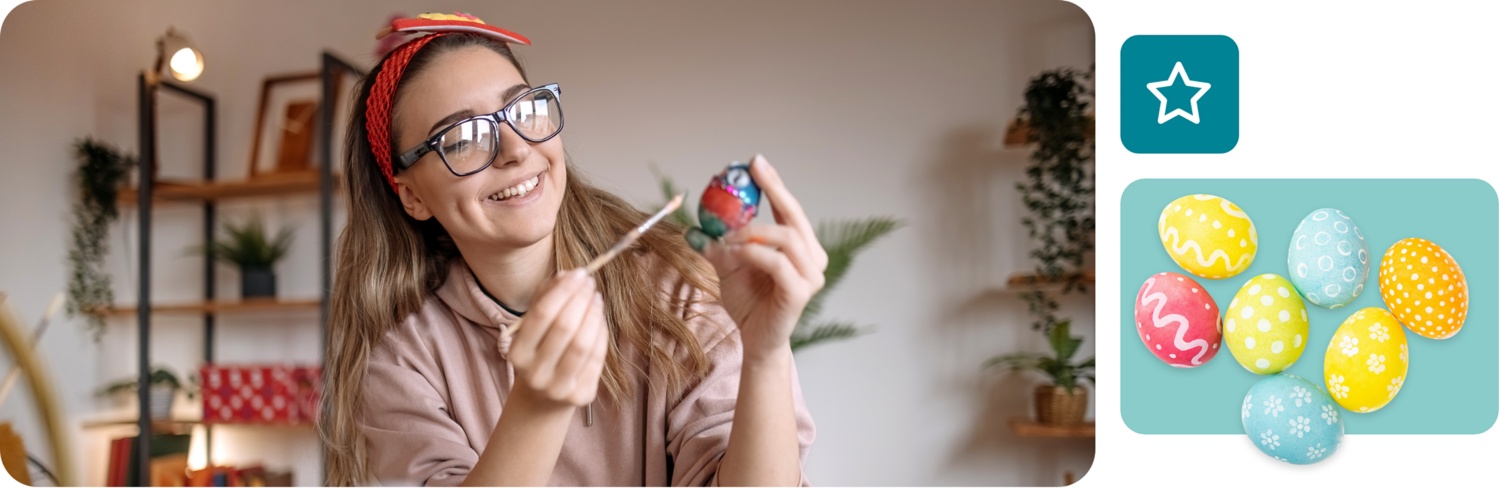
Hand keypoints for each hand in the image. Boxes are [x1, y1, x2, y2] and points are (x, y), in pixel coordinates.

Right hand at [505, 269, 608, 409]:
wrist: (542, 400)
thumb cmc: (539, 352)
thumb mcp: (533, 326)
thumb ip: (546, 297)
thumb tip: (567, 275)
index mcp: (517, 354)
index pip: (542, 314)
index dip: (563, 290)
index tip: (578, 273)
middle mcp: (536, 373)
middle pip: (564, 328)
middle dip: (580, 299)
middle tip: (590, 282)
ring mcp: (559, 387)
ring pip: (583, 344)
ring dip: (593, 314)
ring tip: (596, 297)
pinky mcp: (581, 396)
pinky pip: (597, 358)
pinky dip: (601, 333)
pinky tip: (599, 318)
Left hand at [700, 155, 827, 358]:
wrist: (755, 340)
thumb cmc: (748, 302)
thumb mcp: (728, 267)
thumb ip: (718, 246)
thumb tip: (694, 228)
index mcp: (801, 247)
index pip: (789, 209)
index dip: (775, 183)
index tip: (755, 162)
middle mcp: (813, 259)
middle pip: (795, 216)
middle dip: (774, 190)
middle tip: (751, 173)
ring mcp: (810, 277)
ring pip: (786, 238)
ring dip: (753, 231)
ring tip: (729, 236)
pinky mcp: (800, 293)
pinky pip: (777, 263)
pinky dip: (754, 252)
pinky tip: (736, 253)